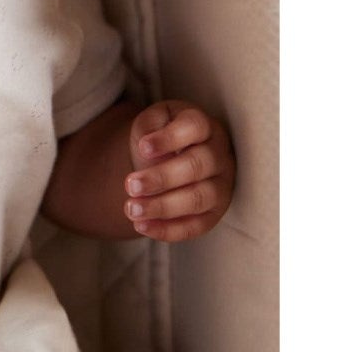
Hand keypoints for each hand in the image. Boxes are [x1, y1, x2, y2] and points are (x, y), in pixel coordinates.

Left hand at [123, 100, 233, 241]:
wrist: (170, 155)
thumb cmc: (162, 134)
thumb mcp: (153, 121)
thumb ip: (150, 127)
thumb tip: (150, 153)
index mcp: (205, 127)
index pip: (195, 127)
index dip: (169, 138)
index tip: (143, 148)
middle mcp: (219, 155)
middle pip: (197, 166)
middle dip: (161, 178)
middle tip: (130, 185)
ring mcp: (221, 186)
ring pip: (198, 199)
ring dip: (163, 207)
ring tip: (132, 209)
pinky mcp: (215, 213)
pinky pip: (196, 226)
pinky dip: (168, 230)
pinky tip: (142, 226)